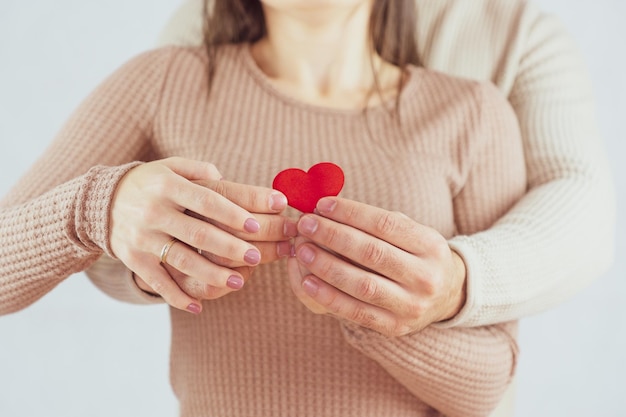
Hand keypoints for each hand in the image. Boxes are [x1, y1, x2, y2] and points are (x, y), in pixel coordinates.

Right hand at [110, 157, 294, 313]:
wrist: (102, 202)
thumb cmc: (151, 184)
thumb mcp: (171, 166)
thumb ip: (200, 170)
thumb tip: (225, 178)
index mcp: (168, 186)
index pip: (206, 200)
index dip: (232, 214)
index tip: (255, 225)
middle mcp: (154, 211)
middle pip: (198, 233)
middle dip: (230, 247)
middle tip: (256, 257)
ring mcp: (143, 237)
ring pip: (182, 260)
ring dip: (212, 274)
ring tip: (239, 282)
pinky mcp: (134, 259)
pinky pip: (157, 281)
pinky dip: (177, 296)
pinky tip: (198, 306)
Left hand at [287, 197, 465, 336]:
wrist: (446, 297)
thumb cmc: (416, 256)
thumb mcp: (411, 233)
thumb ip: (376, 222)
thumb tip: (327, 209)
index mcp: (431, 245)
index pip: (385, 224)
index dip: (350, 213)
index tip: (321, 205)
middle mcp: (425, 277)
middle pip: (372, 252)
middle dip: (333, 236)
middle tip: (306, 224)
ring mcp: (411, 305)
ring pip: (362, 284)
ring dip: (326, 265)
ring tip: (302, 250)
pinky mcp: (395, 327)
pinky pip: (355, 312)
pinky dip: (328, 296)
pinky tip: (307, 281)